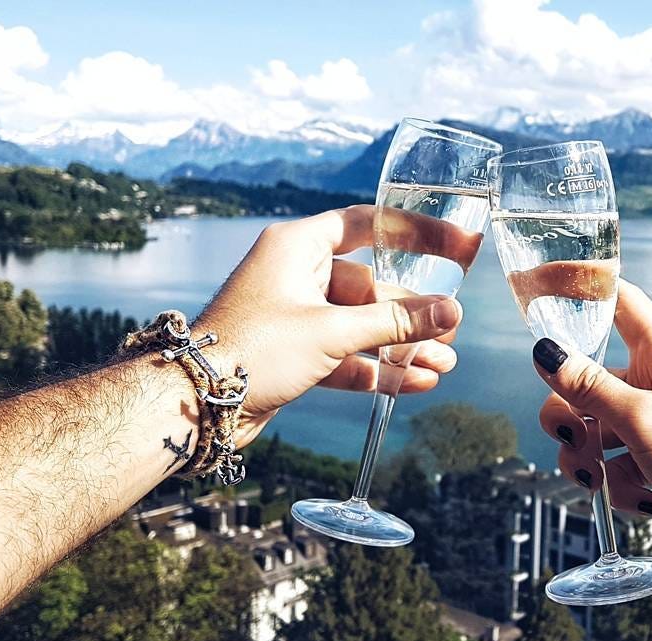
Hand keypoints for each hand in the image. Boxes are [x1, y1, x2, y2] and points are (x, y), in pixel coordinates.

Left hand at [196, 206, 463, 446]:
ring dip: (402, 346)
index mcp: (298, 246)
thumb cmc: (252, 350)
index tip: (458, 245)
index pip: (369, 224)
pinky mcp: (294, 353)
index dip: (417, 232)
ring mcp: (295, 316)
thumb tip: (451, 312)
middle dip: (414, 314)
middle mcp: (296, 275)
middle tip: (452, 330)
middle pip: (372, 286)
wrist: (192, 405)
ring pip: (362, 325)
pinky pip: (346, 355)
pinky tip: (414, 383)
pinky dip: (377, 369)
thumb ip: (395, 322)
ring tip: (443, 365)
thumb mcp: (332, 331)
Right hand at [532, 279, 651, 544]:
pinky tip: (642, 498)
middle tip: (571, 438)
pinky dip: (617, 484)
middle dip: (568, 415)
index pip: (618, 302)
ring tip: (602, 482)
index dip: (581, 289)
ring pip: (592, 428)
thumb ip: (589, 387)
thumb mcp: (641, 420)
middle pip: (585, 379)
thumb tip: (546, 352)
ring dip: (587, 460)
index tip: (541, 289)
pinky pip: (613, 463)